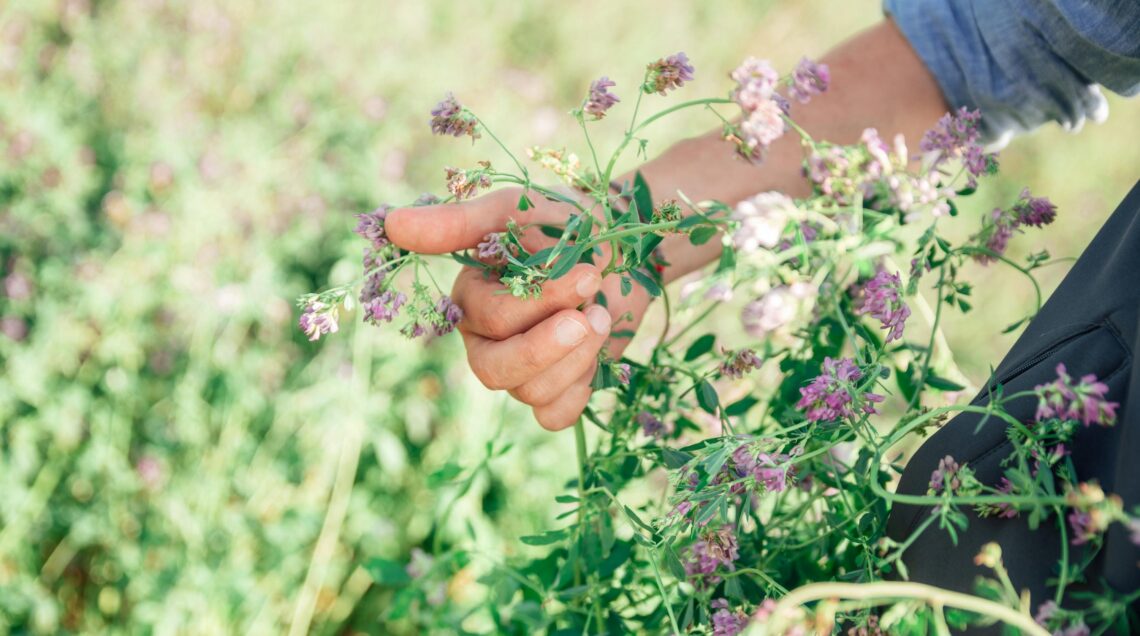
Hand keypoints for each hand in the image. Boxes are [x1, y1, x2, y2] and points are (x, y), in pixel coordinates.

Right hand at [385, 187, 651, 429]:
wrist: (621, 246)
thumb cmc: (564, 225)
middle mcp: (484, 340)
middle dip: (551, 345)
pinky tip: (596, 356)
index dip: (543, 303)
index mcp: (469, 300)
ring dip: (579, 358)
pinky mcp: (551, 390)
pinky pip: (553, 417)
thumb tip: (392, 223)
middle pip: (497, 371)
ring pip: (530, 393)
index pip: (494, 320)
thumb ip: (457, 223)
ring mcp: (516, 370)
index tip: (589, 272)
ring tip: (601, 316)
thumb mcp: (513, 212)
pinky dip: (580, 391)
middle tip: (594, 313)